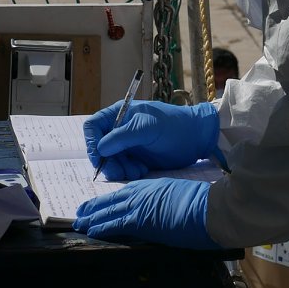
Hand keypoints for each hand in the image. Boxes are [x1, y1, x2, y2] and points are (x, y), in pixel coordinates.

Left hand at [72, 177, 215, 248]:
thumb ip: (164, 201)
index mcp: (151, 186)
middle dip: (94, 208)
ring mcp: (139, 206)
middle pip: (112, 201)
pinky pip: (115, 224)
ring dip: (92, 217)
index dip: (109, 200)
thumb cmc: (202, 201)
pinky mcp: (140, 221)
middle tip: (79, 213)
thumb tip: (160, 211)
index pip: (123, 193)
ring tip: (78, 222)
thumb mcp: (179, 194)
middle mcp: (141, 193)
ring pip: (109, 211)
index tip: (98, 204)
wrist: (209, 207)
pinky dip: (102, 226)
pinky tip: (91, 230)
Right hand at [84, 100, 218, 180]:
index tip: (99, 158)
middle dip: (109, 162)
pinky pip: (123, 168)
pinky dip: (129, 173)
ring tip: (137, 171)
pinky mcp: (136, 158)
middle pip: (100, 148)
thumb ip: (123, 136)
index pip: (93, 127)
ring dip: (120, 169)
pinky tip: (143, 171)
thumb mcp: (148, 128)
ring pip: (111, 161)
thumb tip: (100, 148)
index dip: (92, 143)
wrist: (196, 139)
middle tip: (121, 172)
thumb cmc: (174, 126)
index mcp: (120, 114)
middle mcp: (121, 129)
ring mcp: (128, 145)